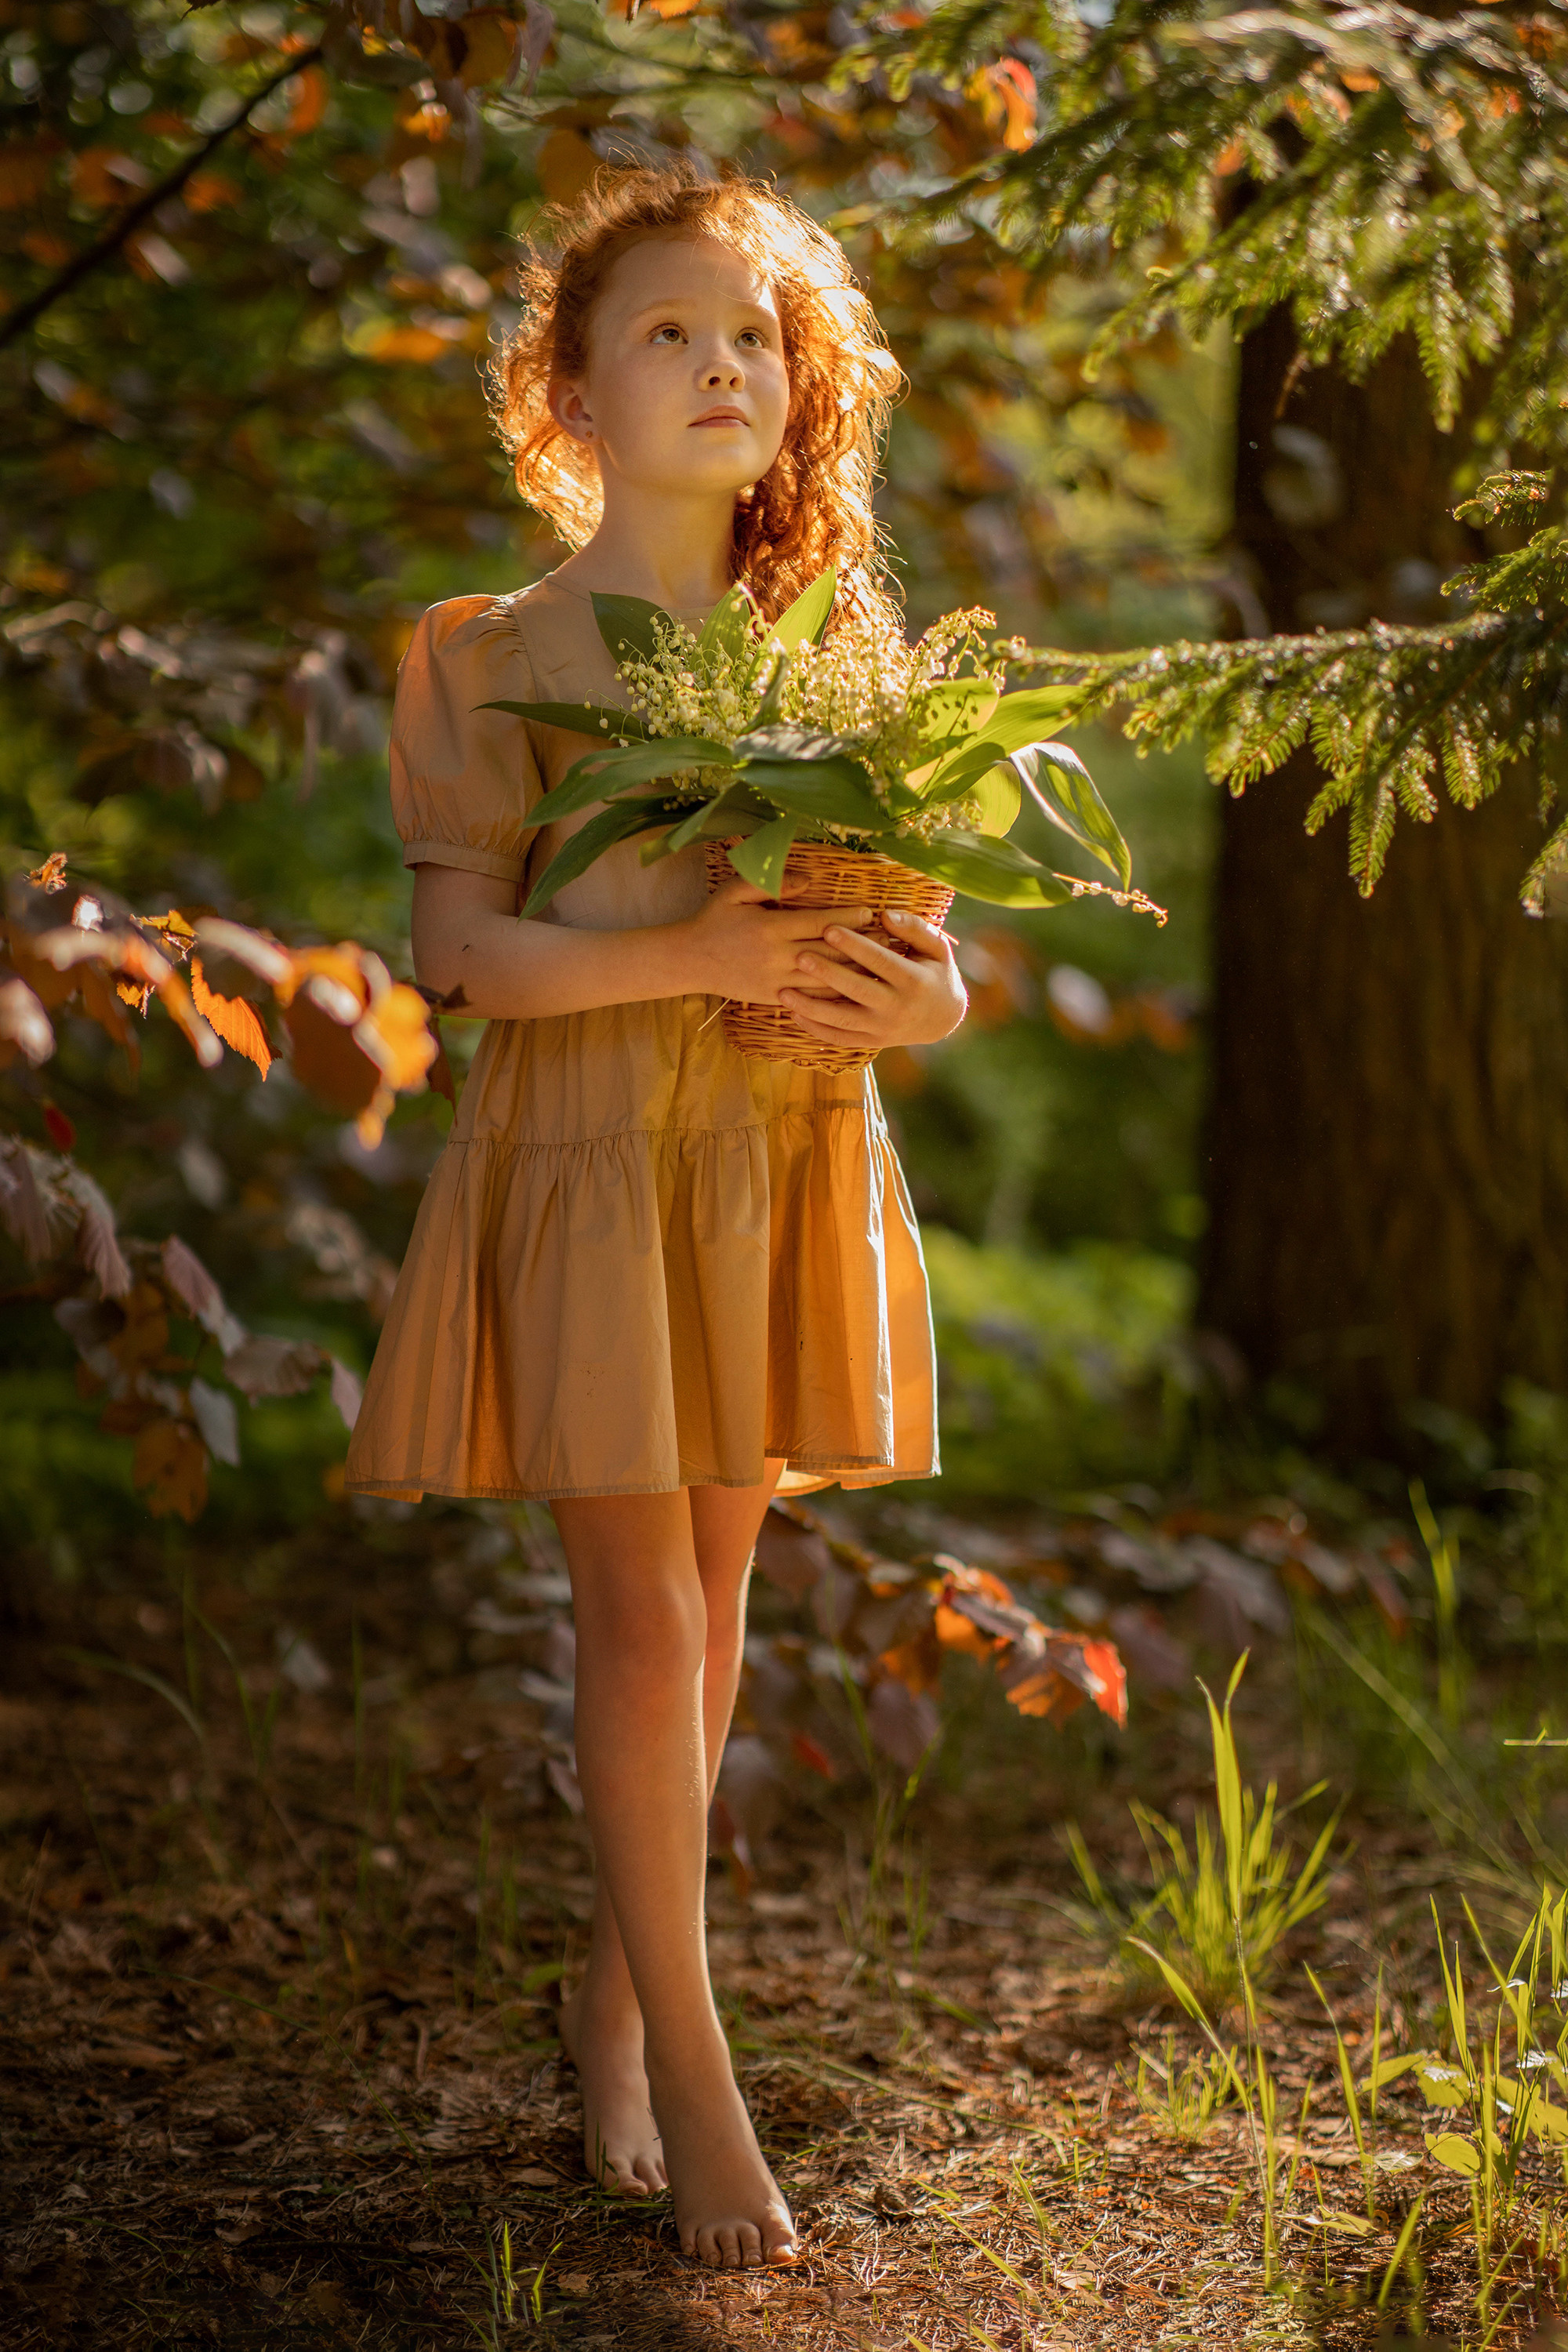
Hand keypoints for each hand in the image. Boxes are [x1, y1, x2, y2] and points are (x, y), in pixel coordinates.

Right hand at [682, 879, 874, 1004]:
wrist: (689, 960)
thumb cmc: (713, 919)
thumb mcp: (735, 891)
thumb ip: (772, 883)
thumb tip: (808, 880)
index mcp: (770, 928)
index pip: (818, 923)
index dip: (847, 918)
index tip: (869, 912)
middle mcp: (777, 957)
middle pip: (828, 952)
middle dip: (860, 946)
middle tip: (887, 939)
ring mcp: (777, 981)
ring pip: (824, 979)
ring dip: (853, 973)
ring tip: (879, 966)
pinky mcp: (774, 998)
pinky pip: (811, 999)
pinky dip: (834, 996)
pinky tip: (855, 992)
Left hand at [777, 909, 966, 1049]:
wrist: (942, 1019)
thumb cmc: (936, 973)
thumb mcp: (937, 947)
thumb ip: (914, 928)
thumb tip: (886, 914)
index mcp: (913, 981)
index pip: (879, 961)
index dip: (854, 945)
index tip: (829, 929)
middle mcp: (896, 1008)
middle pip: (856, 990)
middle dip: (827, 973)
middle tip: (800, 956)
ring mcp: (882, 1029)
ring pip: (842, 1020)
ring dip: (811, 1007)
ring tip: (783, 992)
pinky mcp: (871, 1042)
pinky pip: (839, 1039)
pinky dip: (815, 1029)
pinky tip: (793, 1013)